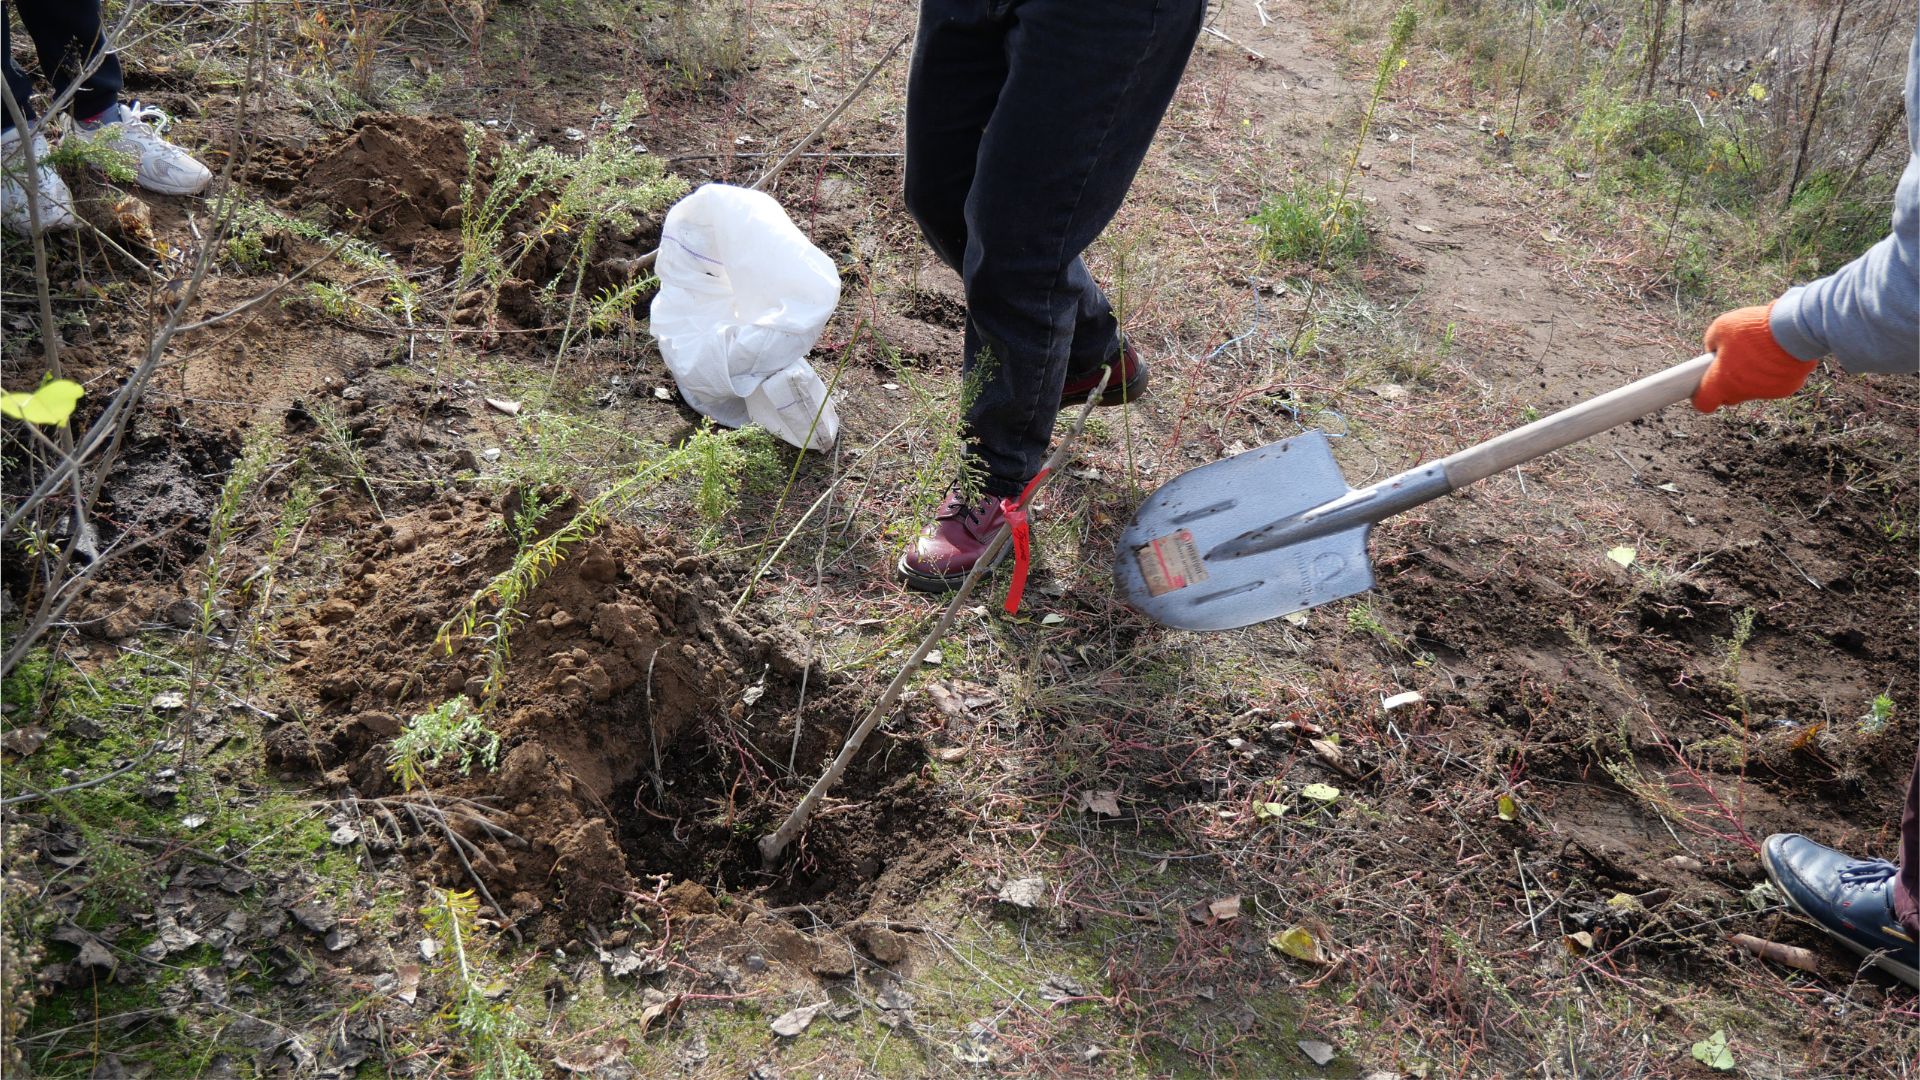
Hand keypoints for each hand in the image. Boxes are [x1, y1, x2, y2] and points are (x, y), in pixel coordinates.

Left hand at [1694, 301, 1819, 412]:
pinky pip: (1773, 383)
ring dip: (1751, 375)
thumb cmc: (1754, 329)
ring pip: (1752, 389)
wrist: (1794, 330)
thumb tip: (1714, 349)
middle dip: (1727, 382)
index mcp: (1720, 382)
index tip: (1703, 385)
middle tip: (1732, 361)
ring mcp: (1764, 393)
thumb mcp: (1721, 327)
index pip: (1704, 402)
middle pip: (1728, 395)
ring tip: (1758, 352)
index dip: (1702, 395)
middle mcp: (1741, 393)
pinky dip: (1772, 373)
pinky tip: (1776, 355)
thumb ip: (1712, 342)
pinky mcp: (1785, 389)